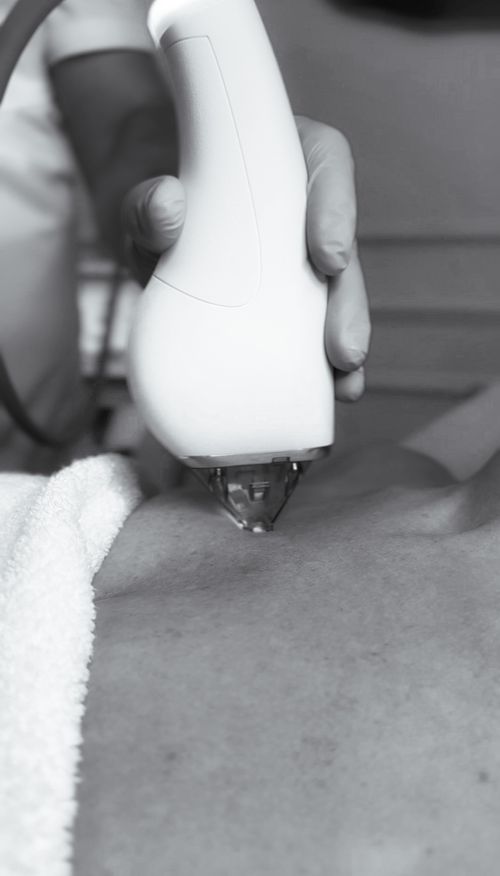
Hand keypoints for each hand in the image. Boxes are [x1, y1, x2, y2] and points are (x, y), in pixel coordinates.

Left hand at [122, 116, 369, 401]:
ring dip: (343, 342)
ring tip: (346, 382)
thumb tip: (166, 208)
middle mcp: (300, 208)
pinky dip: (314, 363)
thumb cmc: (149, 193)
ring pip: (331, 295)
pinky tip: (328, 392)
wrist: (137, 216)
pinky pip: (304, 330)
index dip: (336, 210)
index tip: (328, 255)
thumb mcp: (138, 192)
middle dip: (347, 303)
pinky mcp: (278, 300)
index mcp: (282, 160)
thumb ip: (147, 201)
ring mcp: (293, 258)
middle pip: (341, 248)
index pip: (324, 167)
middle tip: (342, 347)